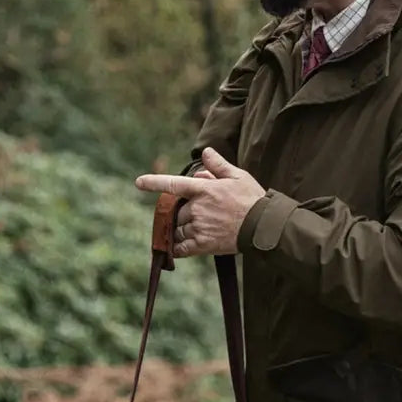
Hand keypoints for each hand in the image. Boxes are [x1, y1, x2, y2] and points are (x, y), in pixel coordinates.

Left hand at [136, 147, 264, 256]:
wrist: (263, 227)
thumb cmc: (252, 199)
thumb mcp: (238, 176)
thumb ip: (218, 165)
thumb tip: (206, 153)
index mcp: (204, 189)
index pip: (173, 184)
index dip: (154, 182)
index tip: (138, 182)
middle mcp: (197, 208)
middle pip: (177, 211)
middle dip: (184, 212)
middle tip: (203, 213)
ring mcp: (199, 227)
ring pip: (177, 229)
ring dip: (181, 229)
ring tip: (200, 229)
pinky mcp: (203, 245)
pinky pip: (181, 248)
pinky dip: (177, 247)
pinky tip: (181, 247)